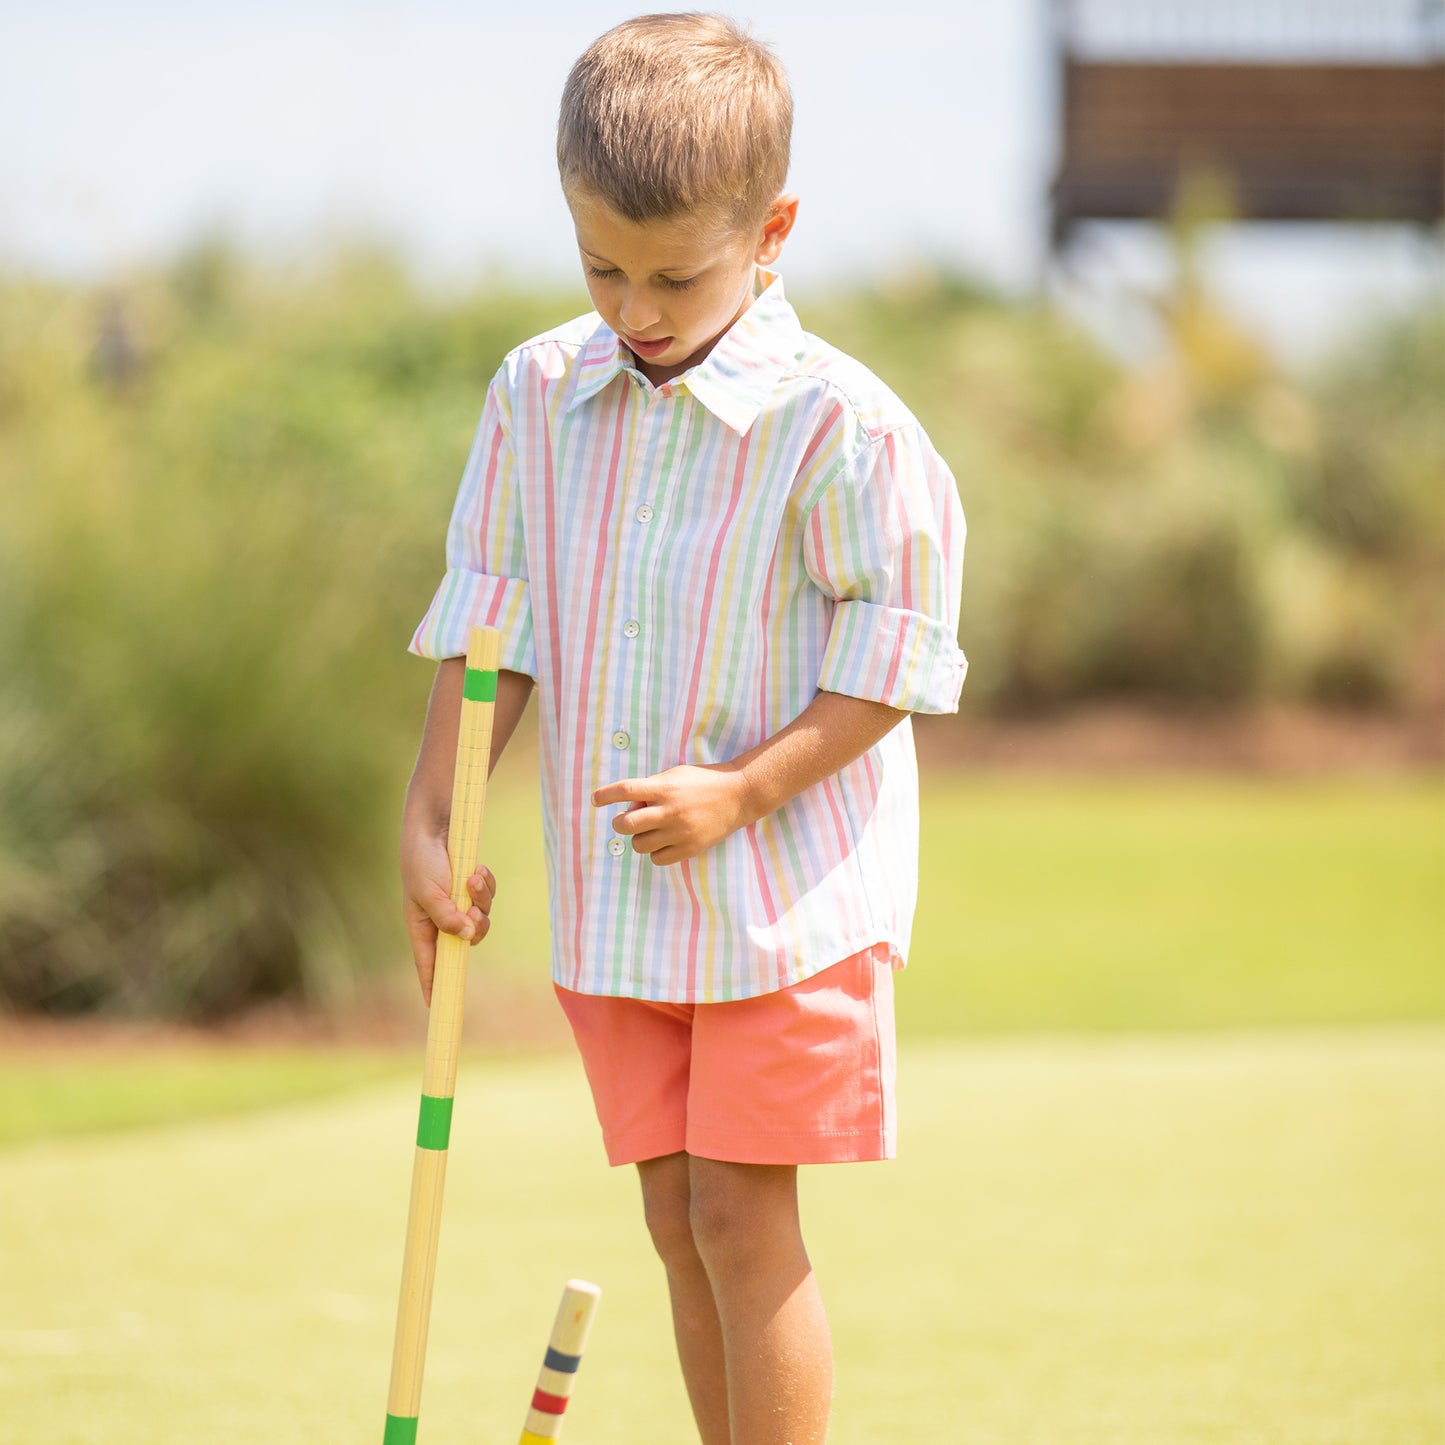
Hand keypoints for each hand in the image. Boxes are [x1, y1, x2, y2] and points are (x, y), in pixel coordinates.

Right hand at [400, 824, 495, 1005]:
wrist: (436, 824)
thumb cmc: (423, 860)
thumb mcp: (429, 891)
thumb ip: (446, 916)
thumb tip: (467, 936)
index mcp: (423, 925)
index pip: (429, 963)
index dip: (433, 984)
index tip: (437, 1007)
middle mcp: (443, 917)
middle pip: (468, 940)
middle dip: (476, 926)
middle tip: (474, 911)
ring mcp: (460, 902)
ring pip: (482, 917)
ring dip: (482, 899)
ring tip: (472, 877)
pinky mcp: (473, 887)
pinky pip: (489, 896)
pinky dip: (486, 885)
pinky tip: (477, 869)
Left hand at [593, 764, 753, 865]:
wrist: (739, 795)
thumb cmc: (702, 782)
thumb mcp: (675, 775)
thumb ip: (651, 789)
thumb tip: (628, 808)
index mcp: (665, 788)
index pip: (626, 790)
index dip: (605, 795)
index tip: (595, 799)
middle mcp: (670, 810)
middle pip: (627, 825)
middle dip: (620, 823)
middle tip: (627, 820)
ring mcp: (680, 831)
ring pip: (639, 845)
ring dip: (639, 838)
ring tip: (652, 830)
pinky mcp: (690, 848)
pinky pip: (657, 859)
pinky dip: (655, 852)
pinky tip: (664, 842)